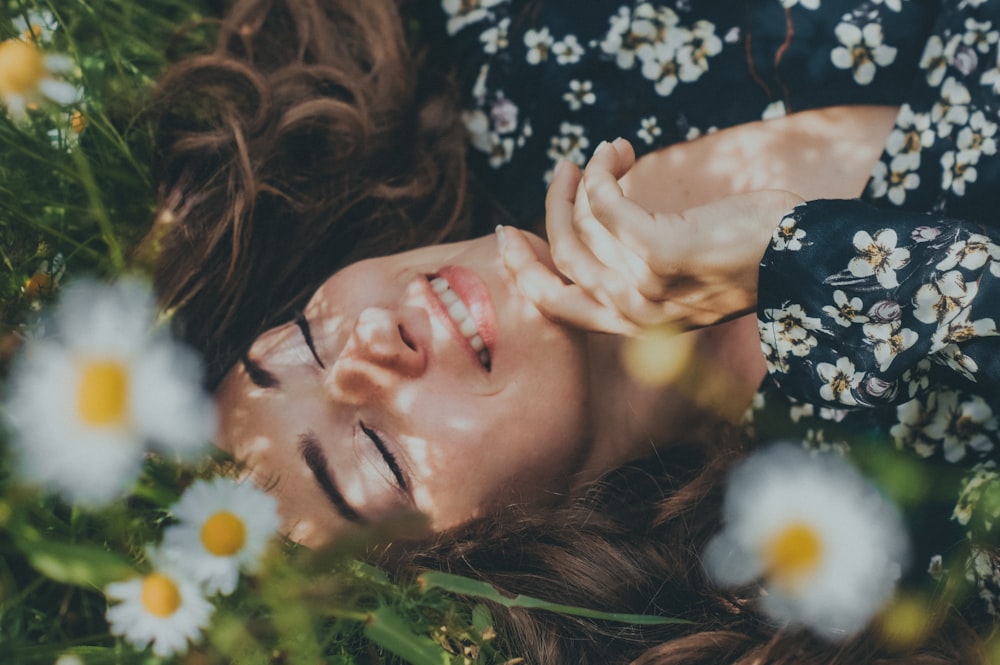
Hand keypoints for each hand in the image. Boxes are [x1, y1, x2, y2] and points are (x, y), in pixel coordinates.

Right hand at [499, 138, 804, 334]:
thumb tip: (591, 226)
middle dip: (550, 210)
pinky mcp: (659, 252)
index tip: (508, 235)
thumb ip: (636, 267)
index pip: (557, 304)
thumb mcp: (682, 275)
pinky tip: (619, 152)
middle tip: (562, 171)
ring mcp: (644, 286)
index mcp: (633, 325)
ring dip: (585, 180)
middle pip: (562, 257)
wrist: (804, 257)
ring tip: (607, 153)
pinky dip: (602, 172)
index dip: (524, 270)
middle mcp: (633, 314)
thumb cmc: (746, 257)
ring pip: (582, 226)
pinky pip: (605, 204)